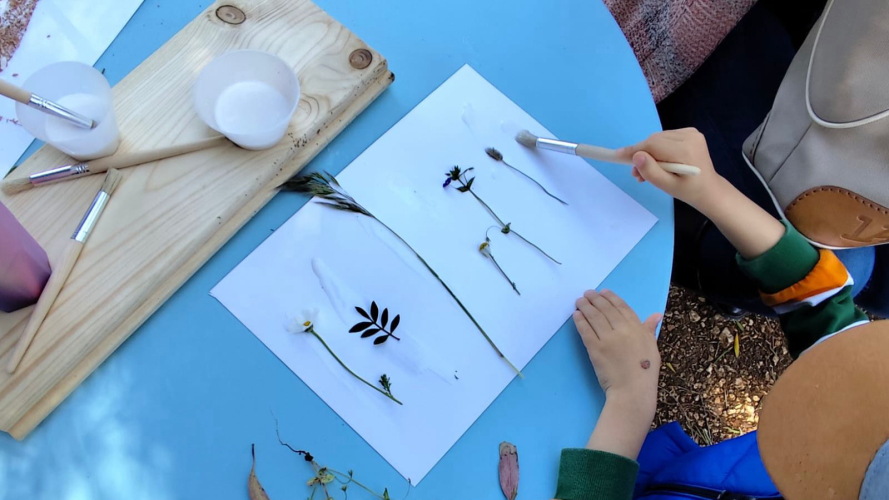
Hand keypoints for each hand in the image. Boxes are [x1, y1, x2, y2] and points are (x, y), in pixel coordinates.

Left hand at [574, 290, 661, 458]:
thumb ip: (650, 329)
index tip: (603, 292)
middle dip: (595, 299)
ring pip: (594, 317)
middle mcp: (623, 330)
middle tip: (587, 293)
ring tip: (579, 301)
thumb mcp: (652, 347)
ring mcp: (608, 339)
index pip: (622, 307)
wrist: (633, 390)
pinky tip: (576, 315)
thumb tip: (656, 314)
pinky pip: (586, 331)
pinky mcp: (595, 349)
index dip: (611, 298)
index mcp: (638, 329)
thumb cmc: (645, 372)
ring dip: (585, 307)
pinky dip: (580, 321)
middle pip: (606, 309)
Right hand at [617, 128, 726, 211]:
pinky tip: (661, 162)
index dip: (634, 150)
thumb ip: (651, 172)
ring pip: (658, 138)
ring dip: (649, 152)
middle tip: (637, 174)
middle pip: (655, 140)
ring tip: (648, 171)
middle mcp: (690, 136)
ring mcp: (692, 133)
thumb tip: (636, 156)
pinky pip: (665, 138)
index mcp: (686, 150)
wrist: (709, 189)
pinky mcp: (690, 132)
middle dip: (643, 154)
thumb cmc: (689, 191)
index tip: (618, 155)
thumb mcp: (667, 187)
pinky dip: (658, 149)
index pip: (653, 145)